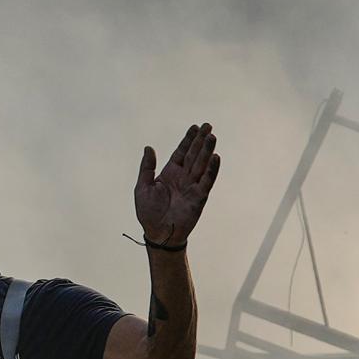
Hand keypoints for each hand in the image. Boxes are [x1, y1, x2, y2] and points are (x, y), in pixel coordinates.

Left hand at [135, 122, 220, 243]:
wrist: (157, 233)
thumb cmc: (148, 212)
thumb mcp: (142, 187)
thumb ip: (147, 167)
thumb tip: (148, 148)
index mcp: (170, 173)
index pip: (181, 152)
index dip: (188, 140)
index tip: (195, 127)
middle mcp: (183, 177)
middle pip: (194, 155)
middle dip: (201, 140)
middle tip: (208, 125)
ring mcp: (192, 186)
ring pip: (201, 164)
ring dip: (207, 151)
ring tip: (212, 136)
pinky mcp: (199, 197)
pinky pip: (206, 181)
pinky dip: (211, 170)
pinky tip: (216, 157)